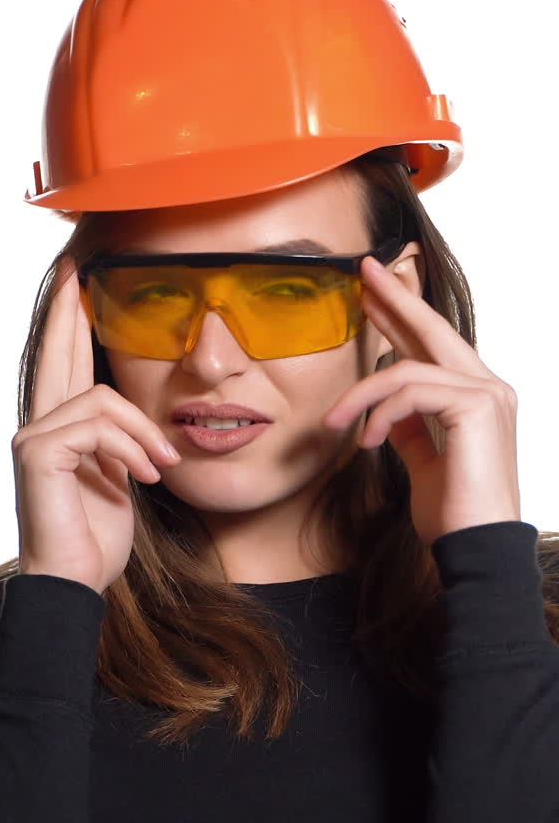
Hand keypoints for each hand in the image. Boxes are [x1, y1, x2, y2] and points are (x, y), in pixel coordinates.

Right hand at [12, 257, 181, 593]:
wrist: (75, 582)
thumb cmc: (97, 537)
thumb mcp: (119, 478)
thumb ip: (119, 442)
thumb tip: (137, 417)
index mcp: (59, 429)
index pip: (66, 362)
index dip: (70, 322)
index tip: (77, 283)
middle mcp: (39, 425)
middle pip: (57, 352)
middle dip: (68, 309)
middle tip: (76, 268)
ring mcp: (34, 437)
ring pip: (103, 398)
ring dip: (144, 432)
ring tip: (162, 465)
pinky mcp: (38, 452)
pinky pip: (99, 424)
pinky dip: (132, 448)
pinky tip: (146, 477)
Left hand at [323, 254, 520, 547]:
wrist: (474, 549)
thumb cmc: (452, 513)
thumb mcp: (423, 462)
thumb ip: (409, 428)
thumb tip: (383, 408)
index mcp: (477, 397)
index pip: (435, 346)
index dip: (403, 316)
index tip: (372, 295)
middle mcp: (489, 387)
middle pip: (434, 329)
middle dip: (395, 299)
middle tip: (363, 274)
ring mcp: (488, 395)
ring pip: (408, 367)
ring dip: (361, 394)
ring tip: (333, 421)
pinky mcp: (477, 408)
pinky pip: (411, 392)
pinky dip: (380, 414)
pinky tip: (367, 441)